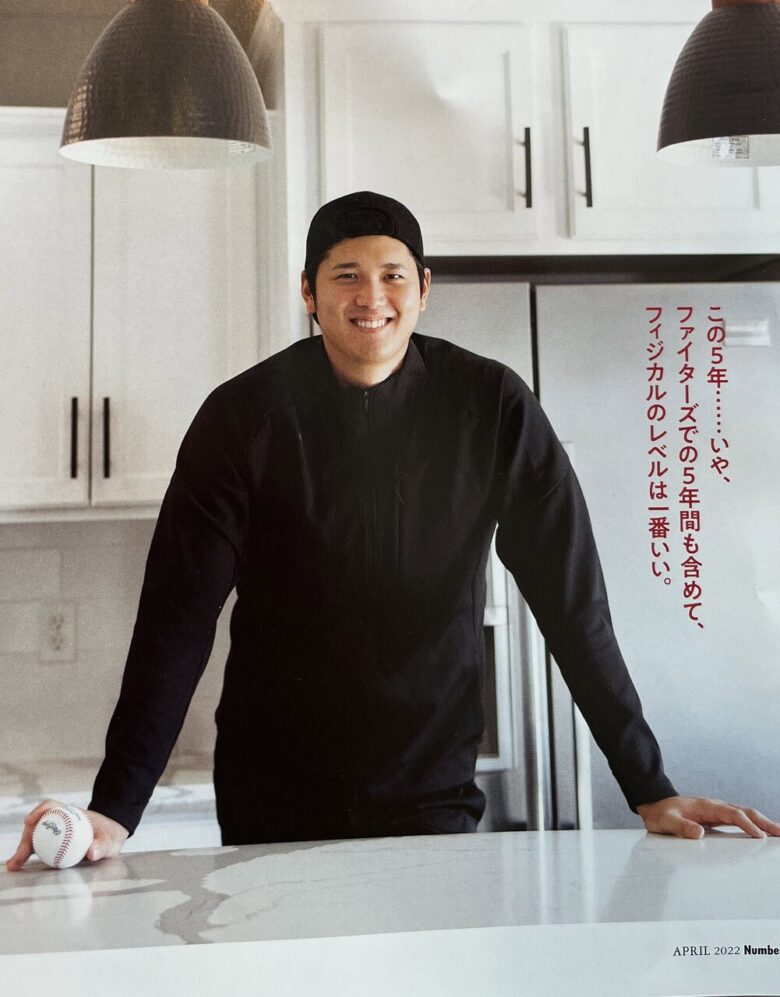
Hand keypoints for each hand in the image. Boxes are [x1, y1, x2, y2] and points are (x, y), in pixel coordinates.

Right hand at [5, 799, 128, 871]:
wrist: (111, 839)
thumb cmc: (111, 836)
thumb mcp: (111, 840)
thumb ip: (103, 845)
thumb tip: (92, 853)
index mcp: (72, 814)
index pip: (52, 806)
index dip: (40, 812)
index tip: (30, 822)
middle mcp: (60, 820)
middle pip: (38, 824)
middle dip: (25, 838)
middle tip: (19, 857)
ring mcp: (55, 832)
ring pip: (34, 836)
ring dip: (22, 849)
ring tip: (13, 865)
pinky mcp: (53, 843)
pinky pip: (38, 846)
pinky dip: (27, 854)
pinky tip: (18, 866)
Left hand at [637, 796, 779, 839]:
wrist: (653, 804)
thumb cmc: (660, 813)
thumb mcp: (667, 821)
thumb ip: (681, 827)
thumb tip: (699, 833)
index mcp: (706, 806)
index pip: (733, 814)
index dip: (747, 825)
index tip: (760, 837)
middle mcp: (715, 806)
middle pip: (745, 811)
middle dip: (764, 822)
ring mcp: (717, 810)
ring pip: (745, 814)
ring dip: (763, 822)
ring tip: (778, 833)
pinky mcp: (716, 816)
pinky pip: (739, 818)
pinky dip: (754, 824)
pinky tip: (761, 832)